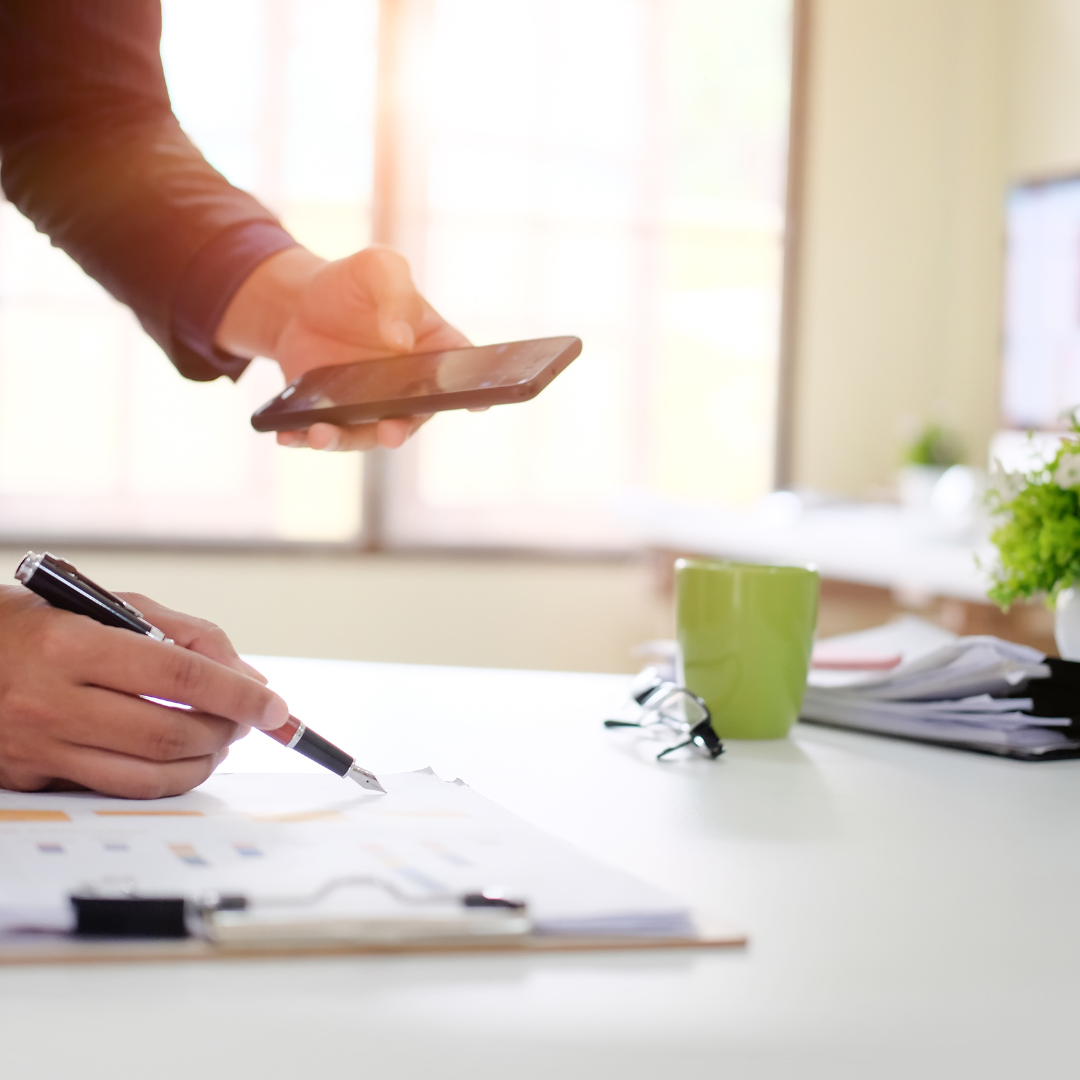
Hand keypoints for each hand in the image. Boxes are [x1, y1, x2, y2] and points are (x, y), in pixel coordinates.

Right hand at [0, 586, 289, 798]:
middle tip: (248, 720)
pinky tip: (180, 757)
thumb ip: (184, 635)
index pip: (180, 676)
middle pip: (169, 734)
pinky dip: (164, 778)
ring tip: (220, 739)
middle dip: (226, 730)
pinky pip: (116, 790)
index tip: (274, 706)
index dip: (239, 695)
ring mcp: (39, 747)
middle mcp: (51, 701)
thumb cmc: (34, 622)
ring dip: (203, 761)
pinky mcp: (32, 778)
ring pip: (148, 776)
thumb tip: (247, 677)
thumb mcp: (105, 604)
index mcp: (71, 645)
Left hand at [216, 245, 470, 451]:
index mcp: (435, 354)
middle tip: (391, 432)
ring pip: (365, 435)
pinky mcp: (334, 418)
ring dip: (344, 440)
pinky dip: (306, 439)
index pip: (465, 376)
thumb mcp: (378, 269)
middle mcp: (409, 391)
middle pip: (412, 417)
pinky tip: (288, 435)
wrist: (300, 304)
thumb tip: (400, 341)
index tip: (479, 403)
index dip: (477, 392)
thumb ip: (396, 295)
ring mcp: (371, 409)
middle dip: (400, 429)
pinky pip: (324, 435)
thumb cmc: (353, 285)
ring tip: (321, 435)